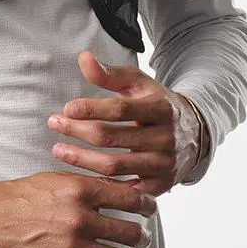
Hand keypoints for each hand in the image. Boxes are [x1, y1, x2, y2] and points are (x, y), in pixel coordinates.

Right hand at [0, 171, 157, 247]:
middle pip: (130, 232)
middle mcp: (79, 218)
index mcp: (80, 190)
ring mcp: (71, 246)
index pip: (131, 198)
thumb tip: (127, 188)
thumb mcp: (59, 180)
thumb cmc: (24, 195)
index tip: (150, 210)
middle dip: (140, 236)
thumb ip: (92, 185)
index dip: (147, 205)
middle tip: (140, 237)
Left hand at [46, 50, 206, 196]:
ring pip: (114, 166)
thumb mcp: (139, 84)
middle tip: (53, 124)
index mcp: (161, 109)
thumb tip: (83, 58)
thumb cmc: (156, 103)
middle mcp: (165, 139)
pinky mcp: (160, 186)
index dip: (90, 109)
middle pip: (112, 138)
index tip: (66, 109)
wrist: (193, 134)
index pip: (120, 110)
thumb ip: (110, 73)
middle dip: (77, 131)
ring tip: (58, 149)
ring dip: (81, 159)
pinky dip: (99, 183)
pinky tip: (79, 174)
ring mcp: (164, 164)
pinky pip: (123, 189)